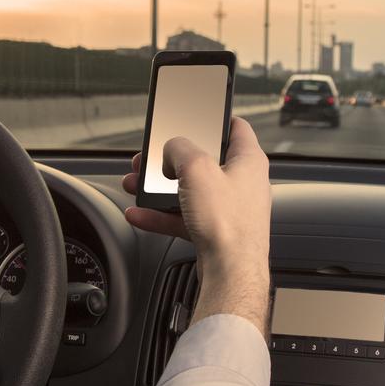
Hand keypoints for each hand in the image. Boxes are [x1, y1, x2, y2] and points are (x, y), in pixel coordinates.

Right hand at [121, 117, 272, 334]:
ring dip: (160, 188)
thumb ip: (179, 149)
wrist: (230, 272)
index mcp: (248, 160)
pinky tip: (140, 214)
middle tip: (151, 158)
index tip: (197, 113)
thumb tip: (171, 149)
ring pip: (190, 190)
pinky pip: (184, 217)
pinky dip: (161, 215)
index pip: (235, 127)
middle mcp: (242, 183)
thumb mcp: (196, 169)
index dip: (215, 116)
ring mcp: (229, 209)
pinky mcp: (216, 231)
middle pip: (203, 160)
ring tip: (136, 184)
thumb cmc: (227, 223)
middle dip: (171, 159)